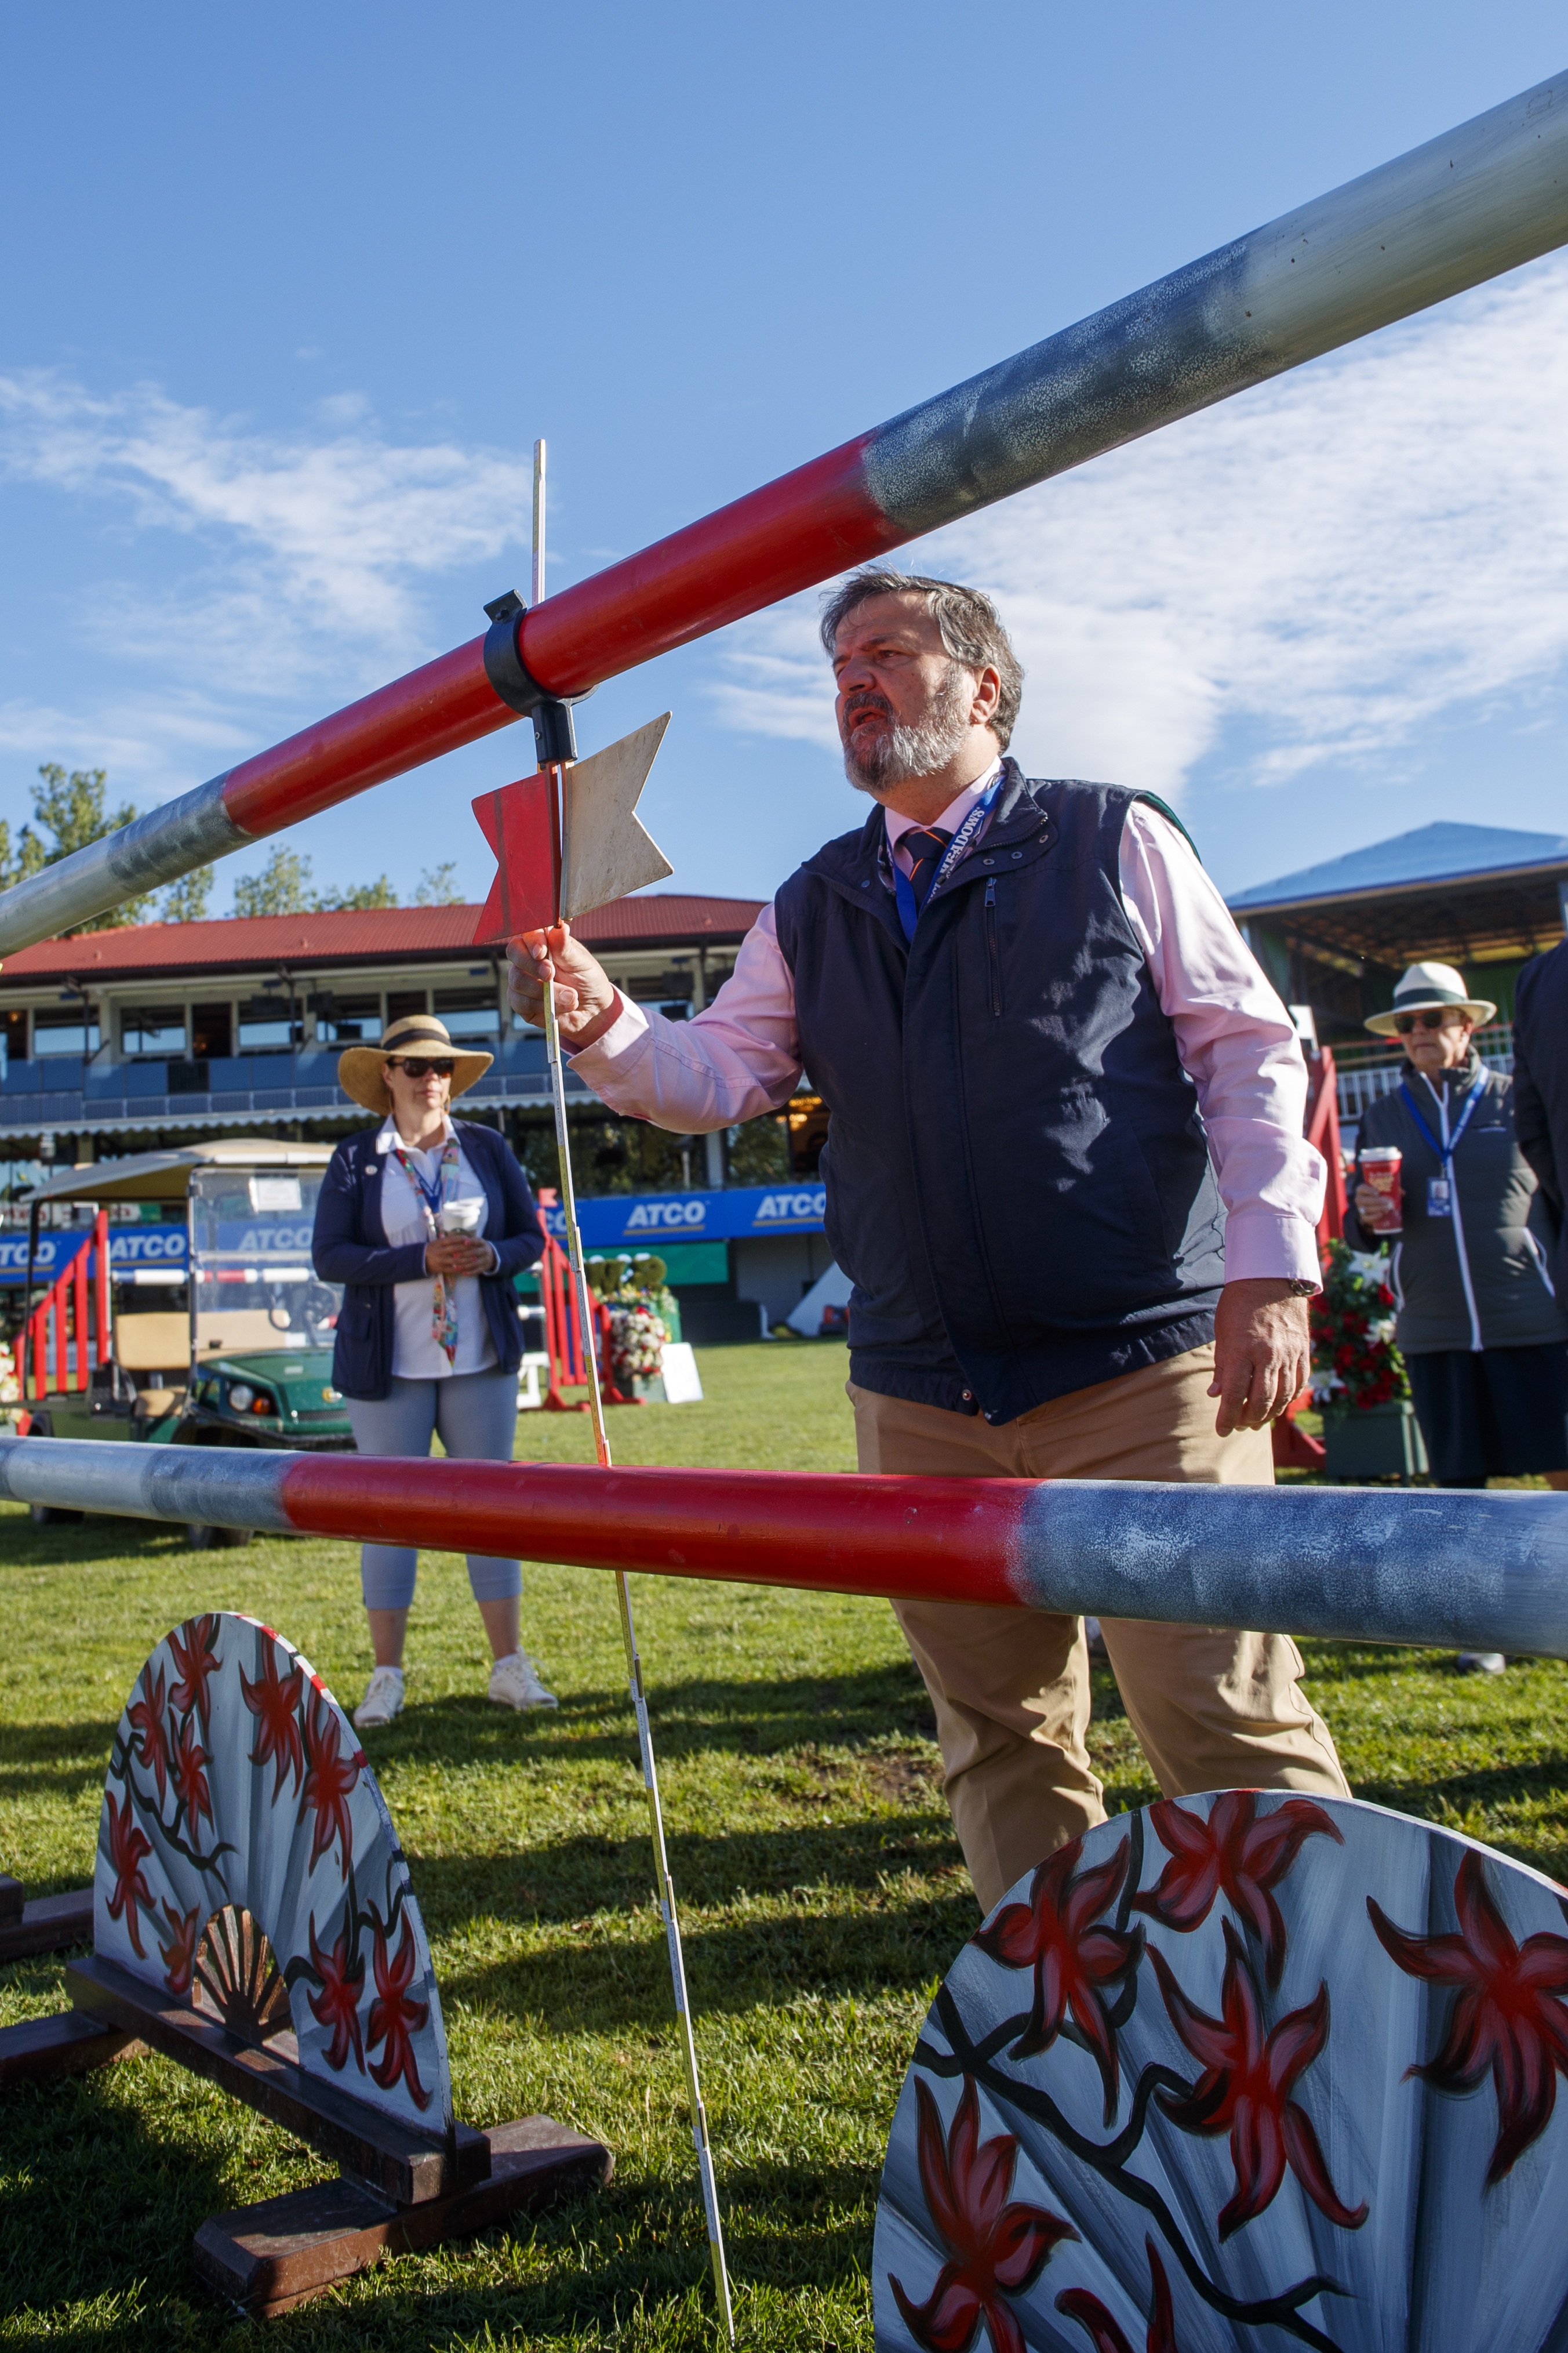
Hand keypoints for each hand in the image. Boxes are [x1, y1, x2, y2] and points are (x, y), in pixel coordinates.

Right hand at [425, 1235, 495, 1277]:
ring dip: (466, 1260)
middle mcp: (440, 1251)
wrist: (420, 1259)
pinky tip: (468, 1267)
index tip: (468, 1240)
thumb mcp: (438, 1242)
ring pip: (455, 1261)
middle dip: (466, 1250)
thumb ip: (449, 1241)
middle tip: (475, 1250)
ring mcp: (441, 1260)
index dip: (460, 1239)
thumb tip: (464, 1237)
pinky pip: (452, 1269)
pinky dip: (460, 1269)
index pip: (451, 1240)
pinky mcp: (441, 1268)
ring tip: (474, 1259)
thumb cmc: (433, 1249)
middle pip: (455, 1250)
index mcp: (439, 1243)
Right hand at [505, 923, 619, 1045]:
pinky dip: (543, 1006)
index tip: (542, 952)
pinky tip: (560, 1007)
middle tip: (552, 975)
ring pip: (518, 980)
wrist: (592, 1009)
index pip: (528, 933)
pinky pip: (520, 1003)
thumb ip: (565, 947)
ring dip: (546, 991)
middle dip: (534, 966)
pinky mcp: (520, 1002)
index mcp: (543, 941)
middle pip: (514, 952)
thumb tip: (560, 927)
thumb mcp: (580, 962)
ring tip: (570, 997)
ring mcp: (522, 979)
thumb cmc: (586, 979)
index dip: (532, 941)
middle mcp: (528, 958)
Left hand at [1209, 1278, 1311, 1435]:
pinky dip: (1288, 1399)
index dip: (1227, 1417)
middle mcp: (1268, 1354)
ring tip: (1257, 1421)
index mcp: (1243, 1349)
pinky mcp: (1303, 1351)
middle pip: (1261, 1401)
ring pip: (1282, 1396)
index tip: (1222, 1430)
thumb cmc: (1240, 1303)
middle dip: (1248, 1419)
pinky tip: (1278, 1405)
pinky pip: (1298, 1384)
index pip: (1235, 1394)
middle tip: (1239, 1426)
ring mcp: (1289, 1354)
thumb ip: (1223, 1366)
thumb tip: (1217, 1395)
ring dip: (1269, 1414)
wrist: (1272, 1278)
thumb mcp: (1223, 1332)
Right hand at [1355, 1182, 1396, 1230]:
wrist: (1374, 1207)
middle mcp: (1359, 1199)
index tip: (1377, 1192)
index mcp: (1362, 1190)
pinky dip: (1374, 1217)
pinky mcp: (1363, 1217)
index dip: (1368, 1190)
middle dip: (1376, 1201)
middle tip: (1387, 1202)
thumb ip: (1393, 1189)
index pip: (1361, 1188)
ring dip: (1377, 1209)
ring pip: (1366, 1209)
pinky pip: (1367, 1218)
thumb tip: (1402, 1193)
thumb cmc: (1380, 1196)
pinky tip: (1381, 1214)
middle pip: (1364, 1200)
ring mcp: (1360, 1208)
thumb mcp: (1385, 1190)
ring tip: (1387, 1208)